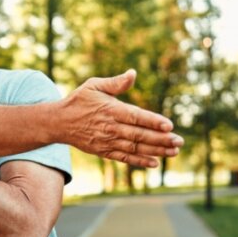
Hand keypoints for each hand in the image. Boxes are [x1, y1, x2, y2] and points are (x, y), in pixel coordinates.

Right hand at [60, 69, 183, 167]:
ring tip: (173, 152)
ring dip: (155, 151)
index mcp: (110, 110)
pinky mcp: (103, 151)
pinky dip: (139, 161)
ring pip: (135, 148)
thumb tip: (133, 73)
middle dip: (161, 139)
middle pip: (139, 135)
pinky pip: (124, 157)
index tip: (169, 125)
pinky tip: (154, 163)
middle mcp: (110, 127)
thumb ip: (115, 82)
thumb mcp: (93, 86)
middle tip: (179, 142)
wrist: (58, 122)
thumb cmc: (78, 101)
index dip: (153, 121)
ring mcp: (107, 141)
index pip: (135, 117)